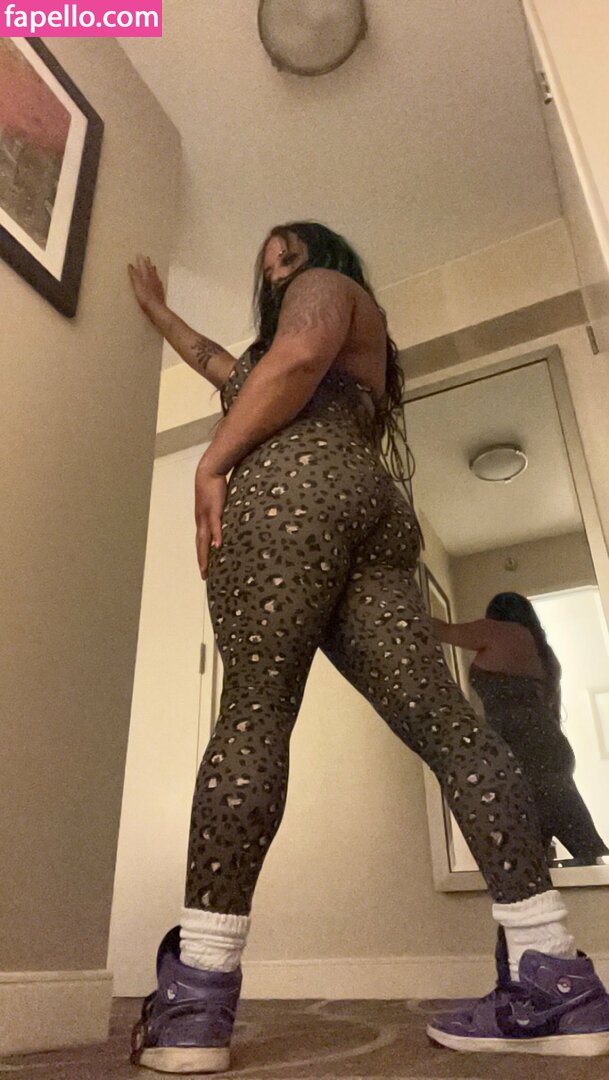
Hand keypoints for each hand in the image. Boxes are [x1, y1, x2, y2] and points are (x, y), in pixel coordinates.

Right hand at [127, 254, 165, 315]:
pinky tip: (158, 280)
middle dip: (148, 263)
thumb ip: (134, 275)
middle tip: (147, 257)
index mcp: (147, 276)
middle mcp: (153, 279)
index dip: (140, 260)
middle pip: (150, 269)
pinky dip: (157, 278)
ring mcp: (157, 285)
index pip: (143, 265)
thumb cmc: (145, 297)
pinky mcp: (160, 292)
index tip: (139, 254)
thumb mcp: (137, 285)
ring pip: (155, 274)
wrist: (156, 308)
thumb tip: (131, 265)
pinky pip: (158, 282)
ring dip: (153, 269)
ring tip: (153, 265)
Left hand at [195, 465, 226, 579]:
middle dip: (201, 561)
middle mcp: (201, 522)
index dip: (201, 556)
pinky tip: (217, 547)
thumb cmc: (213, 487)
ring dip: (204, 555)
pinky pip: (215, 526)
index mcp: (202, 521)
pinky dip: (215, 537)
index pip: (200, 543)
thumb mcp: (217, 504)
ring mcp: (206, 517)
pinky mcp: (214, 510)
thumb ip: (220, 515)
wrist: (208, 473)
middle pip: (199, 546)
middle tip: (204, 576)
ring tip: (206, 569)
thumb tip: (226, 522)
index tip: (204, 569)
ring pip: (204, 540)